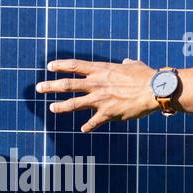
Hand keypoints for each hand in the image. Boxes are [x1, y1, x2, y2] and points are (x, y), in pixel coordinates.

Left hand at [35, 58, 158, 132]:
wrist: (154, 90)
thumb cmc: (146, 76)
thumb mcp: (133, 66)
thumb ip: (126, 64)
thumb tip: (126, 62)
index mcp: (101, 70)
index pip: (75, 66)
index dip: (60, 66)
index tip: (49, 66)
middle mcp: (96, 84)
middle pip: (67, 84)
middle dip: (50, 86)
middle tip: (38, 88)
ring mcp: (100, 99)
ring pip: (73, 104)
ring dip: (60, 106)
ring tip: (51, 108)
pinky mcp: (107, 114)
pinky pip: (93, 122)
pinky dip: (88, 126)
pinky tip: (83, 129)